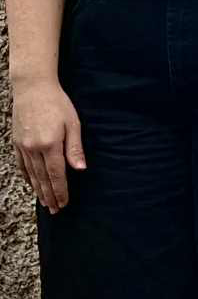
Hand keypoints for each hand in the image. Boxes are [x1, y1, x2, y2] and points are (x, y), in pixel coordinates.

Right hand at [12, 76, 84, 212]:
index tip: (64, 203)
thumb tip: (80, 169)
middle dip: (50, 196)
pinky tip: (32, 184)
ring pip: (31, 174)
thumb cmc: (58, 103)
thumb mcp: (73, 123)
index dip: (60, 191)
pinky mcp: (16, 142)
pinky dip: (27, 177)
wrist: (32, 88)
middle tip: (55, 210)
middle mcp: (34, 149)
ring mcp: (22, 146)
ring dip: (38, 190)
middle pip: (43, 178)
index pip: (56, 175)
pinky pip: (21, 165)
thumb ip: (75, 148)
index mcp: (50, 145)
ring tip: (45, 203)